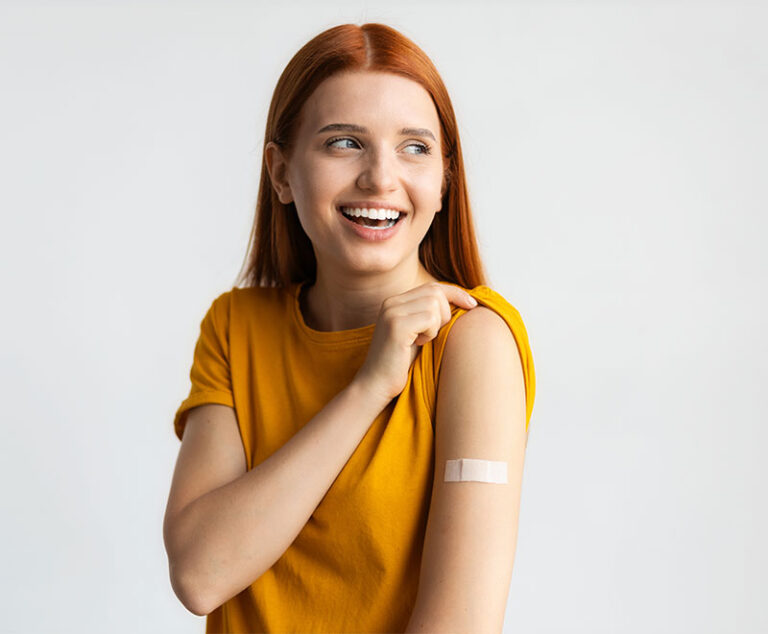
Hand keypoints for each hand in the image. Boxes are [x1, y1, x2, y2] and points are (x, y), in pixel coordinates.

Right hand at [353, 282, 477, 403]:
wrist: (376, 384)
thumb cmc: (400, 363)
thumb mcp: (417, 333)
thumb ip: (429, 315)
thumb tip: (462, 302)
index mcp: (396, 302)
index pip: (432, 287)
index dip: (455, 293)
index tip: (472, 305)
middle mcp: (392, 302)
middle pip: (435, 292)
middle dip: (446, 313)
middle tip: (435, 334)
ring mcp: (392, 312)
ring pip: (434, 304)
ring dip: (437, 325)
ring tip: (423, 340)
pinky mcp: (396, 325)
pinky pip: (430, 318)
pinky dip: (431, 332)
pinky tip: (418, 343)